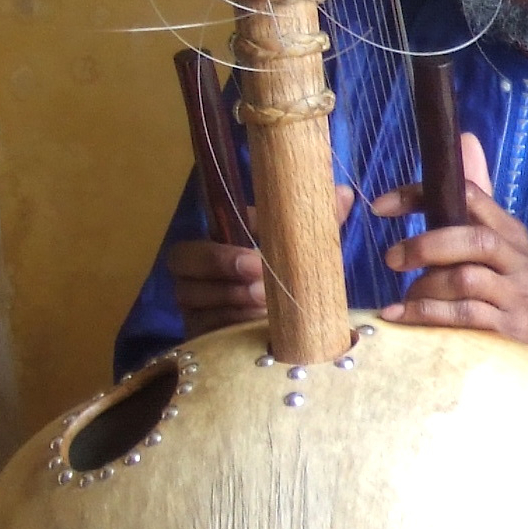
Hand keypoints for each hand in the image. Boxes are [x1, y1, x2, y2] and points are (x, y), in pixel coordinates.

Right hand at [168, 185, 353, 337]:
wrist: (288, 335)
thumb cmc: (292, 282)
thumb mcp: (308, 252)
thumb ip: (323, 222)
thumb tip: (344, 193)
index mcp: (223, 238)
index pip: (211, 226)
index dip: (232, 230)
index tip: (260, 246)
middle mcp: (198, 269)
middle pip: (183, 259)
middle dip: (221, 262)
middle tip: (258, 269)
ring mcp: (194, 302)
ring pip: (193, 295)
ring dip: (231, 296)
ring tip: (265, 301)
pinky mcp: (199, 333)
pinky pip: (204, 326)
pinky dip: (229, 324)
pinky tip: (254, 326)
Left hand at [371, 135, 527, 362]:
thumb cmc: (505, 294)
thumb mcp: (493, 246)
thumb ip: (475, 203)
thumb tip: (467, 141)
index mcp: (508, 231)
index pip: (468, 194)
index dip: (421, 195)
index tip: (380, 205)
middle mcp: (516, 258)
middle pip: (471, 237)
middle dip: (425, 245)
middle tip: (391, 258)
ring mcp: (516, 294)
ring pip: (465, 278)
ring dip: (425, 287)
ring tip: (405, 298)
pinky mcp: (509, 329)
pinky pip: (465, 315)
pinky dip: (428, 315)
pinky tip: (402, 317)